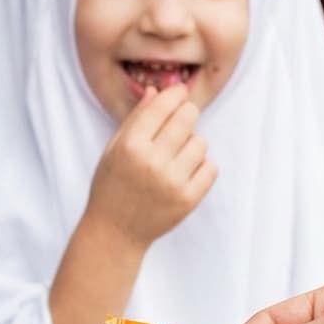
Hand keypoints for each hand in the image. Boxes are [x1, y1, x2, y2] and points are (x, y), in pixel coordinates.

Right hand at [83, 83, 217, 248]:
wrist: (115, 232)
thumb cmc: (112, 185)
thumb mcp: (114, 148)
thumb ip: (136, 119)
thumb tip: (157, 91)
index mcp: (130, 145)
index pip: (164, 105)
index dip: (175, 95)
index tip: (178, 94)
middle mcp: (152, 161)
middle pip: (188, 117)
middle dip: (186, 115)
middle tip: (179, 125)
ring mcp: (172, 182)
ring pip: (201, 142)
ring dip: (191, 145)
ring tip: (175, 157)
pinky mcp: (188, 199)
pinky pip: (211, 167)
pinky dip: (200, 167)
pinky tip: (184, 173)